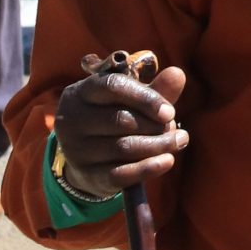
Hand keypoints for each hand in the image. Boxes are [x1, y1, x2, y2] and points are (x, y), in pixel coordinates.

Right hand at [53, 62, 188, 195]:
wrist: (88, 161)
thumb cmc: (114, 120)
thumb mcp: (130, 102)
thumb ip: (155, 90)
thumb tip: (177, 74)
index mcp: (81, 92)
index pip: (112, 86)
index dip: (145, 98)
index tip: (170, 112)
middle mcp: (72, 119)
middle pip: (120, 119)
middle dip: (155, 125)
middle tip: (176, 130)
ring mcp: (76, 149)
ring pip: (123, 147)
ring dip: (158, 145)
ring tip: (179, 142)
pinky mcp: (87, 175)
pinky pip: (121, 173)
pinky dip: (148, 168)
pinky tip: (167, 161)